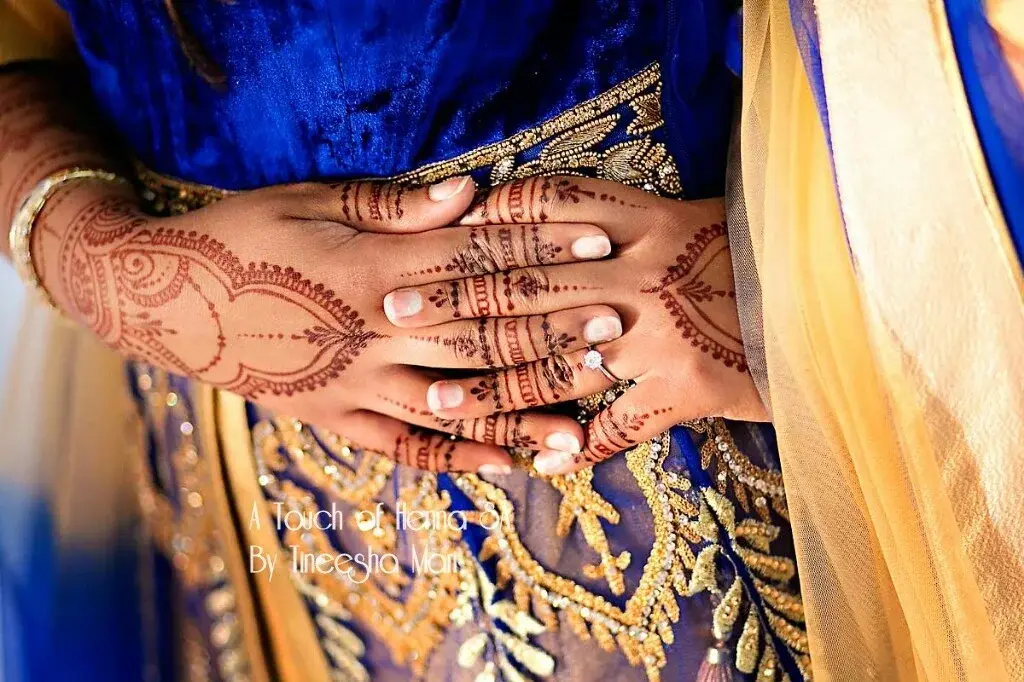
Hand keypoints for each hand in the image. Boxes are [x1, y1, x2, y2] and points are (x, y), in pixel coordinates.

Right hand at [32, 175, 620, 471]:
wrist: (160, 298)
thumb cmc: (239, 236)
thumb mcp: (308, 202)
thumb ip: (394, 207)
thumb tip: (473, 191)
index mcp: (369, 273)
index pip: (474, 263)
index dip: (541, 255)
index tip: (597, 252)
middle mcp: (369, 336)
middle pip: (477, 338)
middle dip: (550, 335)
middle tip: (614, 334)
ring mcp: (351, 386)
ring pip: (452, 404)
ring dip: (519, 411)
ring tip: (580, 424)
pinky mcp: (332, 419)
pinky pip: (403, 447)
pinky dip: (455, 456)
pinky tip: (505, 464)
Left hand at [381, 176, 766, 474]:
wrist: (831, 305)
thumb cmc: (750, 257)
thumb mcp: (685, 217)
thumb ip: (610, 215)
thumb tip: (509, 211)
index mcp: (647, 222)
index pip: (546, 215)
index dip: (481, 228)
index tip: (425, 242)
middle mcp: (645, 275)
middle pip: (530, 288)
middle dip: (457, 304)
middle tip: (394, 316)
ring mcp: (665, 335)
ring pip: (559, 362)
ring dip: (494, 386)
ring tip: (437, 401)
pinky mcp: (690, 388)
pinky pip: (624, 426)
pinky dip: (581, 448)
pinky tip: (540, 465)